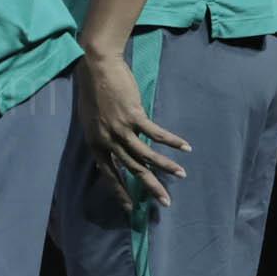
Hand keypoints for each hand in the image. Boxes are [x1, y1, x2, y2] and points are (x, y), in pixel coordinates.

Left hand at [77, 49, 189, 208]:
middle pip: (132, 170)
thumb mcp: (91, 120)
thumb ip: (102, 137)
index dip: (121, 192)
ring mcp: (120, 129)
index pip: (109, 175)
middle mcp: (107, 141)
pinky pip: (155, 134)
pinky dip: (171, 141)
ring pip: (145, 155)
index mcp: (95, 144)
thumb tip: (113, 150)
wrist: (95, 67)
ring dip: (165, 167)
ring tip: (181, 176)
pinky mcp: (133, 116)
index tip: (132, 209)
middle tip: (165, 203)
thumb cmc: (93, 91)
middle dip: (150, 187)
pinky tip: (185, 147)